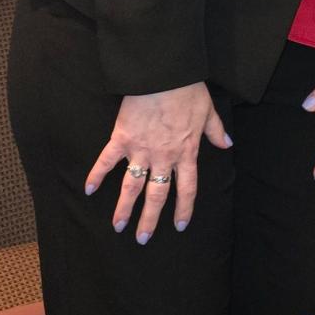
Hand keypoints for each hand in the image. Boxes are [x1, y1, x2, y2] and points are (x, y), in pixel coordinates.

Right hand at [85, 83, 231, 241]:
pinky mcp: (122, 138)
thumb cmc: (187, 90)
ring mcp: (141, 150)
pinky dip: (96, 174)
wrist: (163, 75)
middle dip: (150, 219)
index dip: (184, 208)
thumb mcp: (208, 111)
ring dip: (124, 208)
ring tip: (118, 226)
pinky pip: (107, 160)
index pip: (187, 189)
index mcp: (186, 152)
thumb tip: (226, 144)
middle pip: (157, 195)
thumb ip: (216, 131)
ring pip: (132, 186)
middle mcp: (163, 157)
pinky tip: (87, 189)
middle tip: (142, 239)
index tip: (179, 225)